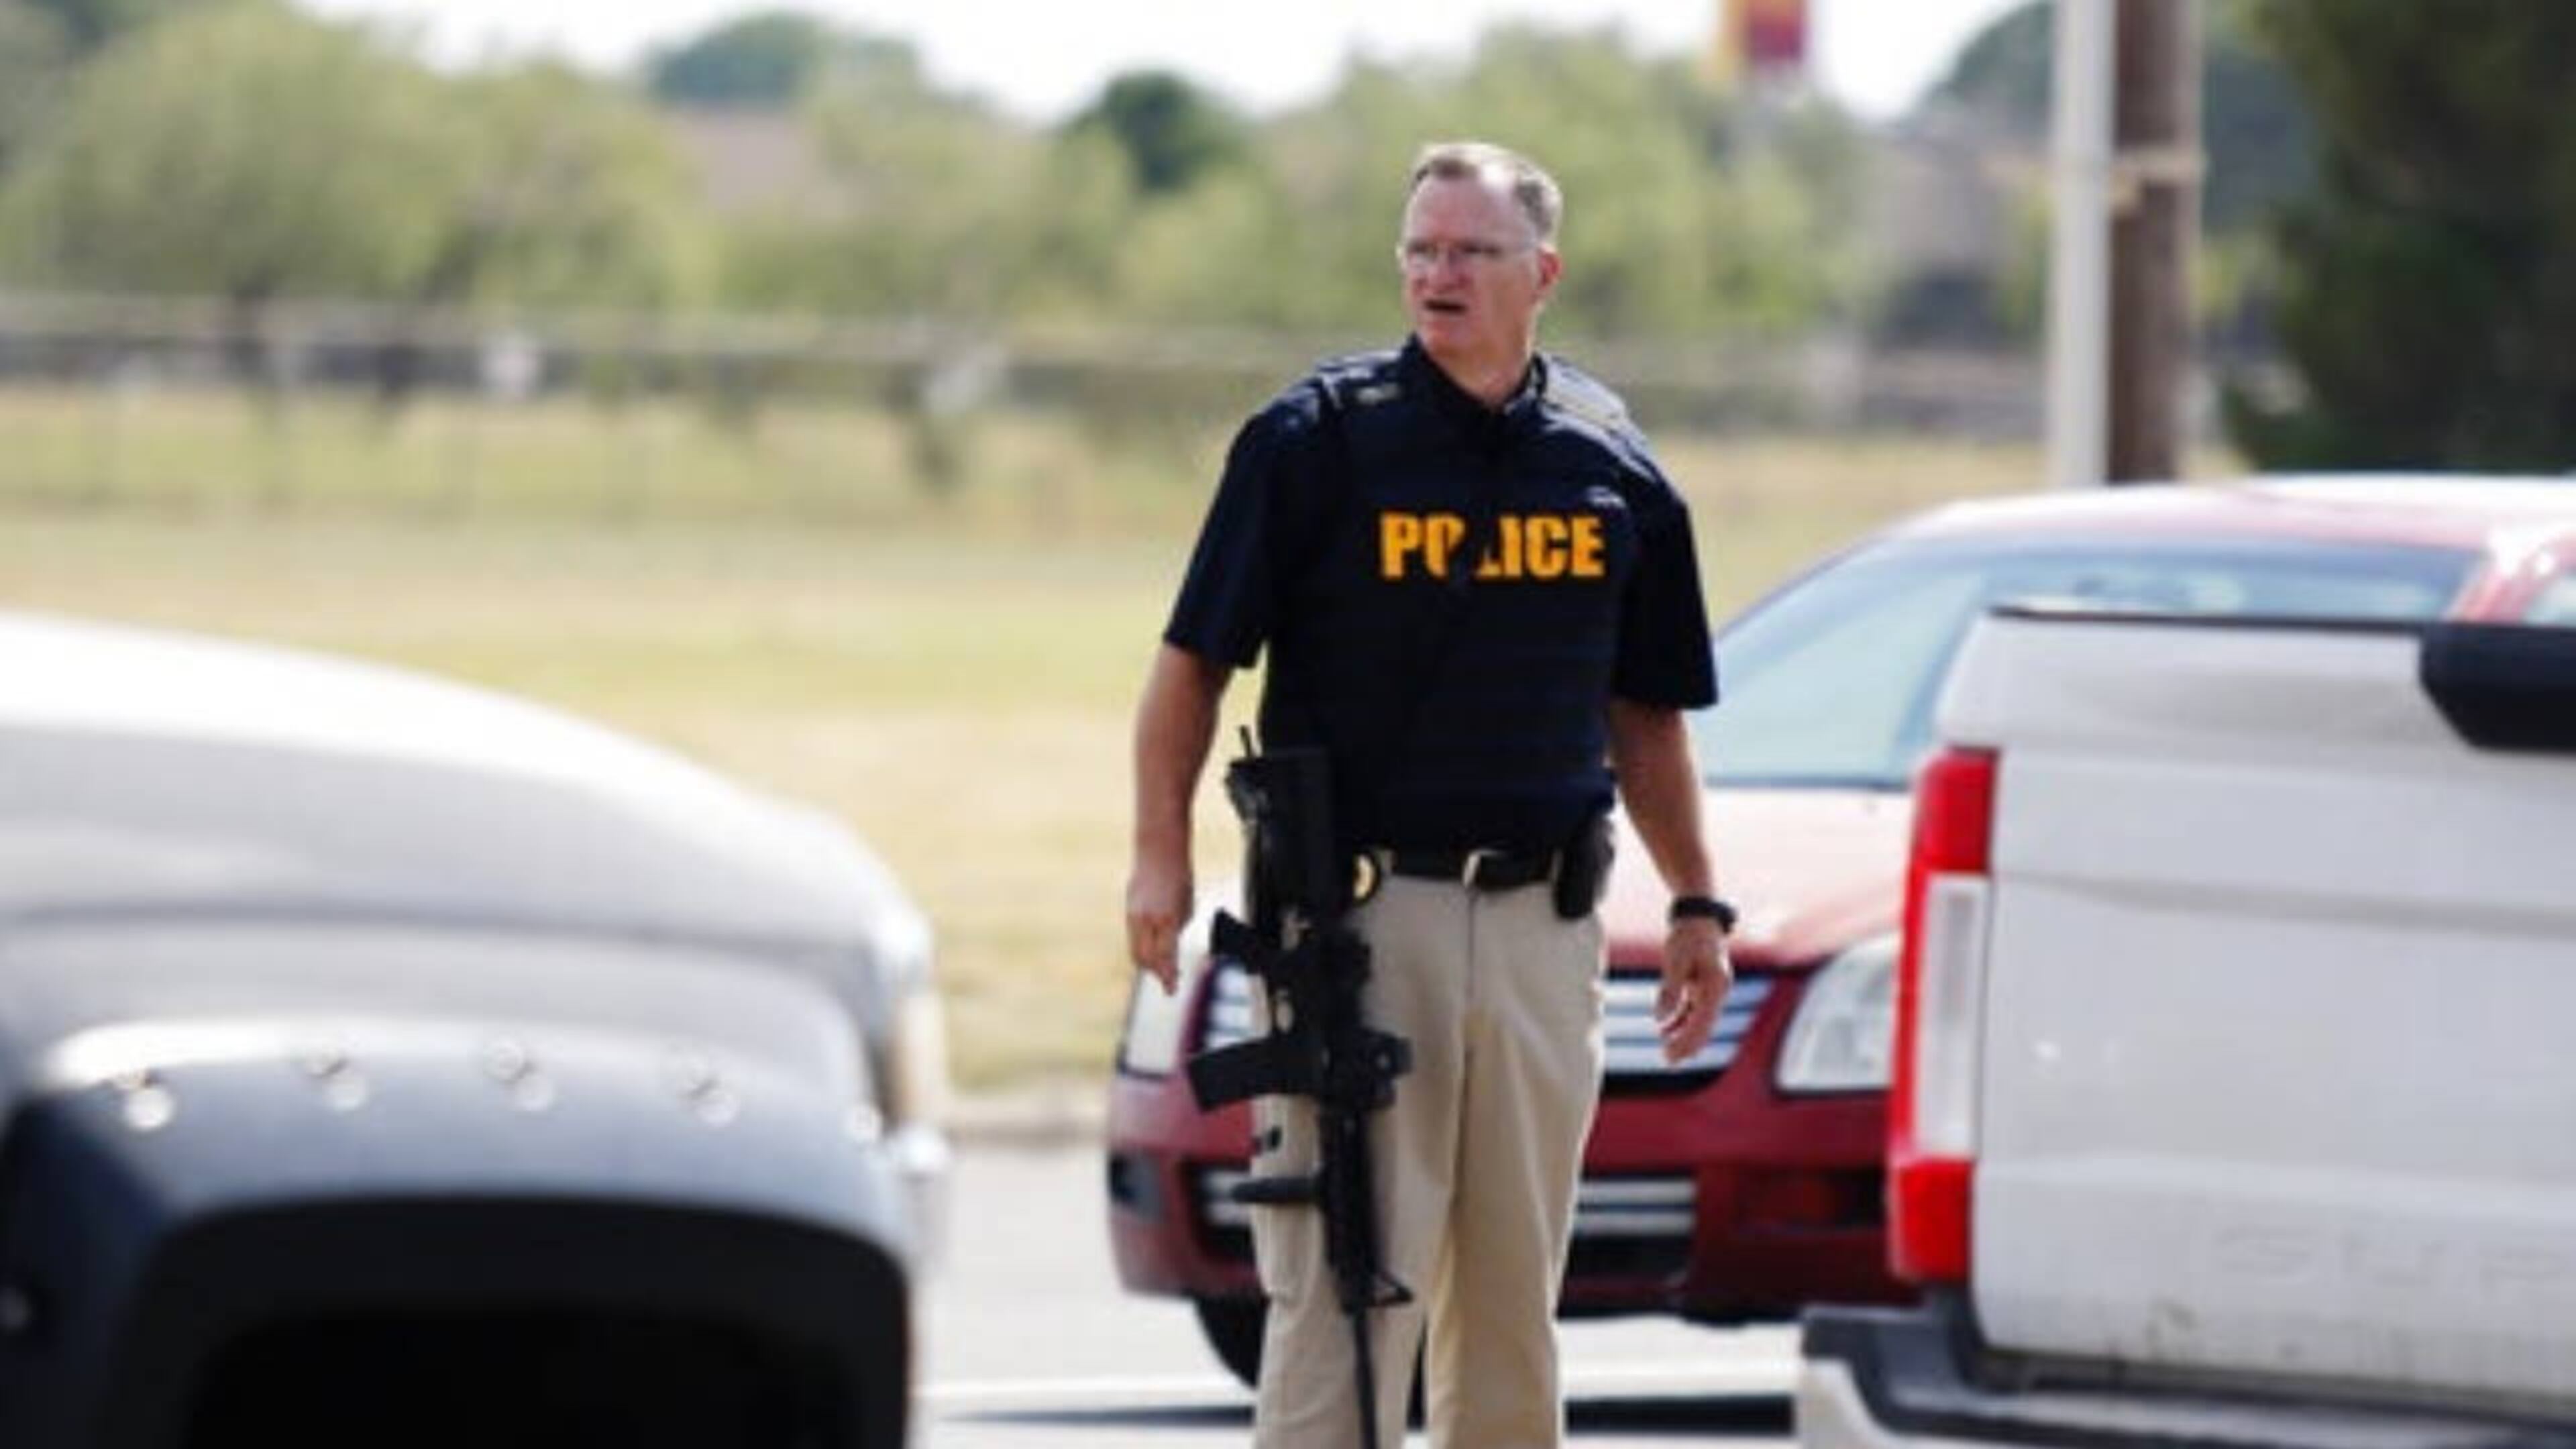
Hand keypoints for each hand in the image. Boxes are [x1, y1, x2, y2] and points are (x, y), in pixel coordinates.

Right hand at [1125, 845, 1193, 994]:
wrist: (1158, 852)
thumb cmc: (1179, 878)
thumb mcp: (1187, 907)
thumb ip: (1176, 930)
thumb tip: (1168, 951)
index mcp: (1166, 918)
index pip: (1165, 956)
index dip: (1168, 975)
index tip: (1172, 989)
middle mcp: (1147, 919)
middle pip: (1146, 958)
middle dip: (1156, 972)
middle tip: (1169, 980)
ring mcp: (1134, 915)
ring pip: (1135, 950)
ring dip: (1147, 963)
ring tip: (1160, 969)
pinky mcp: (1128, 910)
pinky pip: (1133, 938)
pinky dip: (1142, 948)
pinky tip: (1151, 951)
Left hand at [1655, 917, 1730, 1063]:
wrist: (1697, 916)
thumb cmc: (1687, 935)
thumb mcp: (1675, 960)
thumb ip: (1670, 990)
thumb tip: (1660, 1019)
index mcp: (1716, 986)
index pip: (1703, 1022)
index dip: (1686, 1041)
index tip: (1670, 1055)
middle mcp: (1719, 991)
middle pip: (1705, 1026)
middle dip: (1687, 1045)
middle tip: (1668, 1060)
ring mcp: (1713, 989)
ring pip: (1701, 1020)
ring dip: (1685, 1035)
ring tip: (1666, 1051)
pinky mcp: (1704, 985)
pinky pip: (1694, 1009)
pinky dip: (1682, 1020)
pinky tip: (1665, 1029)